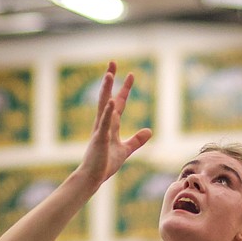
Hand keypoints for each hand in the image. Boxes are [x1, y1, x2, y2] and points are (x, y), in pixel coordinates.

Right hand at [79, 61, 152, 185]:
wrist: (92, 178)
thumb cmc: (105, 164)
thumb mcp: (125, 150)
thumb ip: (136, 140)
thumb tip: (149, 130)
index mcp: (110, 125)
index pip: (119, 103)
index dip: (124, 89)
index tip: (130, 74)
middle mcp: (104, 124)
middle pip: (107, 97)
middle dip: (110, 80)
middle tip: (113, 62)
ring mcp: (100, 130)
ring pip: (103, 105)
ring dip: (106, 89)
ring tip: (109, 74)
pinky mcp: (100, 139)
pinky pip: (104, 123)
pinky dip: (108, 112)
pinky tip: (112, 101)